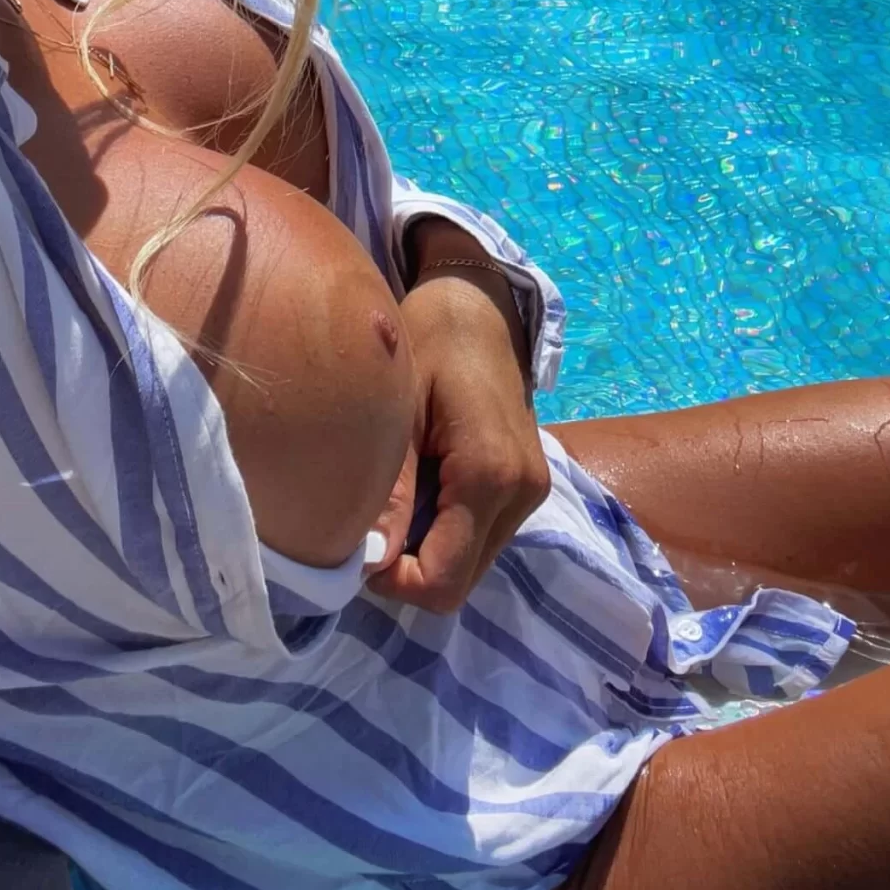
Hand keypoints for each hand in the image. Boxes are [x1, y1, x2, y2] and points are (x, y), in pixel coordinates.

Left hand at [367, 223, 550, 612]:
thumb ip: (390, 491)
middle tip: (370, 522)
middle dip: (408, 570)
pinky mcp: (527, 487)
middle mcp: (522, 494)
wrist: (478, 306)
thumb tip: (369, 561)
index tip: (357, 545)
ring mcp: (531, 493)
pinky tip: (422, 487)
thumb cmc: (429, 342)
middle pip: (459, 583)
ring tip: (397, 496)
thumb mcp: (398, 411)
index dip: (394, 581)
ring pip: (470, 565)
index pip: (444, 580)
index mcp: (490, 476)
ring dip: (427, 550)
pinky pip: (480, 538)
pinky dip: (445, 531)